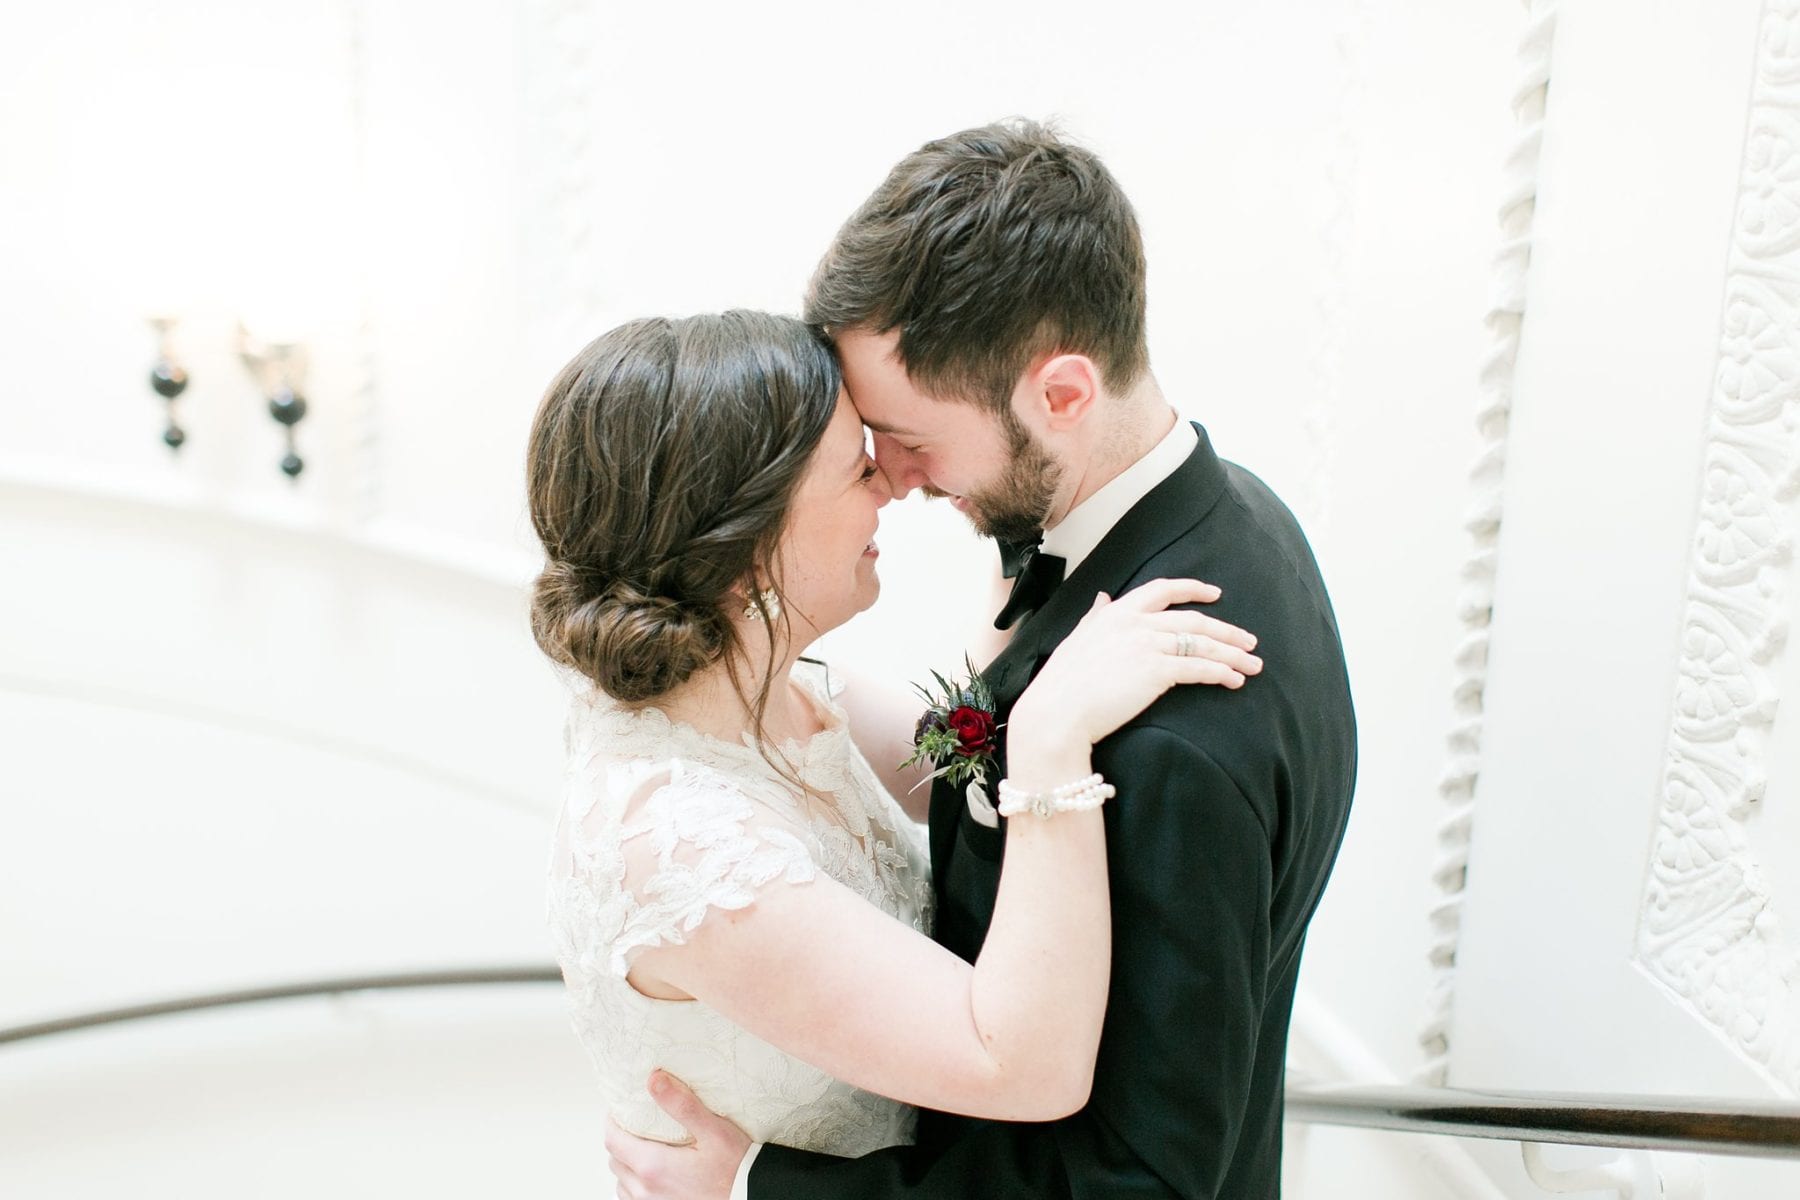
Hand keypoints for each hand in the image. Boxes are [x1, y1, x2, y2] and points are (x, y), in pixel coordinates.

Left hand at [605, 1070, 751, 1199]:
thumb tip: (654, 1079)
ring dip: (626, 1164)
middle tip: (636, 1124)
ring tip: (645, 1148)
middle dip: (620, 1139)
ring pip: (621, 1182)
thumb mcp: (714, 1129)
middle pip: (615, 1160)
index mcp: (654, 1166)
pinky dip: (635, 1184)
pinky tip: (653, 1174)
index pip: (613, 1140)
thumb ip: (682, 1104)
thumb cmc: (737, 1167)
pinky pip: (633, 1198)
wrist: (753, 1197)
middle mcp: (646, 1190)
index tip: (621, 1108)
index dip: (612, 1121)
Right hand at [1011, 579, 1260, 751]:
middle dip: (1227, 630)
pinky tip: (1235, 680)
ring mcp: (1148, 645)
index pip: (1162, 589)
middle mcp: (1135, 623)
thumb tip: (1102, 598)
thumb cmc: (1062, 682)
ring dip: (1232, 654)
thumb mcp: (1077, 639)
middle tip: (1249, 640)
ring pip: (1202, 644)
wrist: (1057, 711)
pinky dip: (1222, 673)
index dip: (1193, 589)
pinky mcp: (1158, 671)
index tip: (1215, 594)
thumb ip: (1094, 617)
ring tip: (1253, 665)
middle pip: (1193, 620)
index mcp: (1116, 613)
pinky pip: (1199, 668)